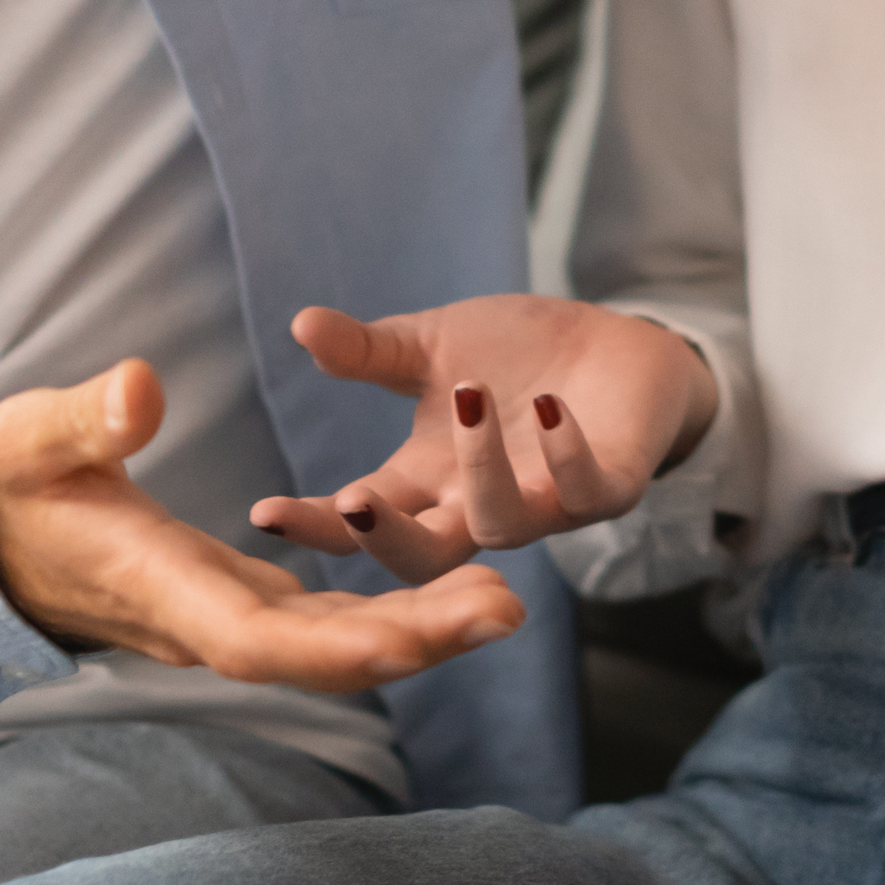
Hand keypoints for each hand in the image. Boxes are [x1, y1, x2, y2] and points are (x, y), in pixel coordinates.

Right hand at [0, 359, 523, 691]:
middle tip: (506, 611)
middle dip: (412, 641)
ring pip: (332, 641)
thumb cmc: (6, 484)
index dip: (333, 645)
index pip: (255, 639)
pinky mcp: (237, 599)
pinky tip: (447, 590)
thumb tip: (140, 387)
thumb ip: (85, 420)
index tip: (406, 641)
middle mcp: (204, 618)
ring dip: (417, 629)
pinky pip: (322, 619)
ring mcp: (224, 614)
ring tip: (503, 603)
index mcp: (160, 587)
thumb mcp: (33, 439)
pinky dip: (385, 610)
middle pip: (320, 652)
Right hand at [246, 295, 719, 583]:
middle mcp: (480, 503)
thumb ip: (369, 351)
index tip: (266, 512)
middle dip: (385, 540)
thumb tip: (302, 325)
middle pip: (422, 558)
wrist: (618, 343)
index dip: (315, 525)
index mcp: (428, 478)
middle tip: (355, 502)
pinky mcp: (611, 484)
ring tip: (470, 395)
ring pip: (504, 526)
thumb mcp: (433, 346)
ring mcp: (547, 501)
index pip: (361, 519)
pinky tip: (546, 408)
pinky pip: (588, 493)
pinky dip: (565, 455)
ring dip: (481, 465)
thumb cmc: (518, 354)